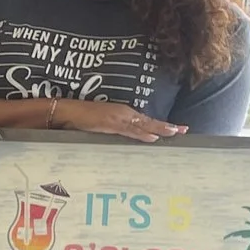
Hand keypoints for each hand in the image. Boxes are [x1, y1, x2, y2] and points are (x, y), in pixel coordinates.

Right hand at [49, 100, 181, 141]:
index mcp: (123, 113)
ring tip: (175, 132)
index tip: (177, 129)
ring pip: (144, 125)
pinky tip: (153, 137)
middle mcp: (124, 113)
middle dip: (167, 127)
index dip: (161, 125)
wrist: (65, 112)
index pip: (146, 120)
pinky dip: (143, 133)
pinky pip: (130, 130)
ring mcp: (118, 118)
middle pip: (149, 122)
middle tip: (184, 130)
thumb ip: (116, 129)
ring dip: (160, 129)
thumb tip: (130, 136)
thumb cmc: (81, 117)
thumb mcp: (102, 124)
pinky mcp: (110, 124)